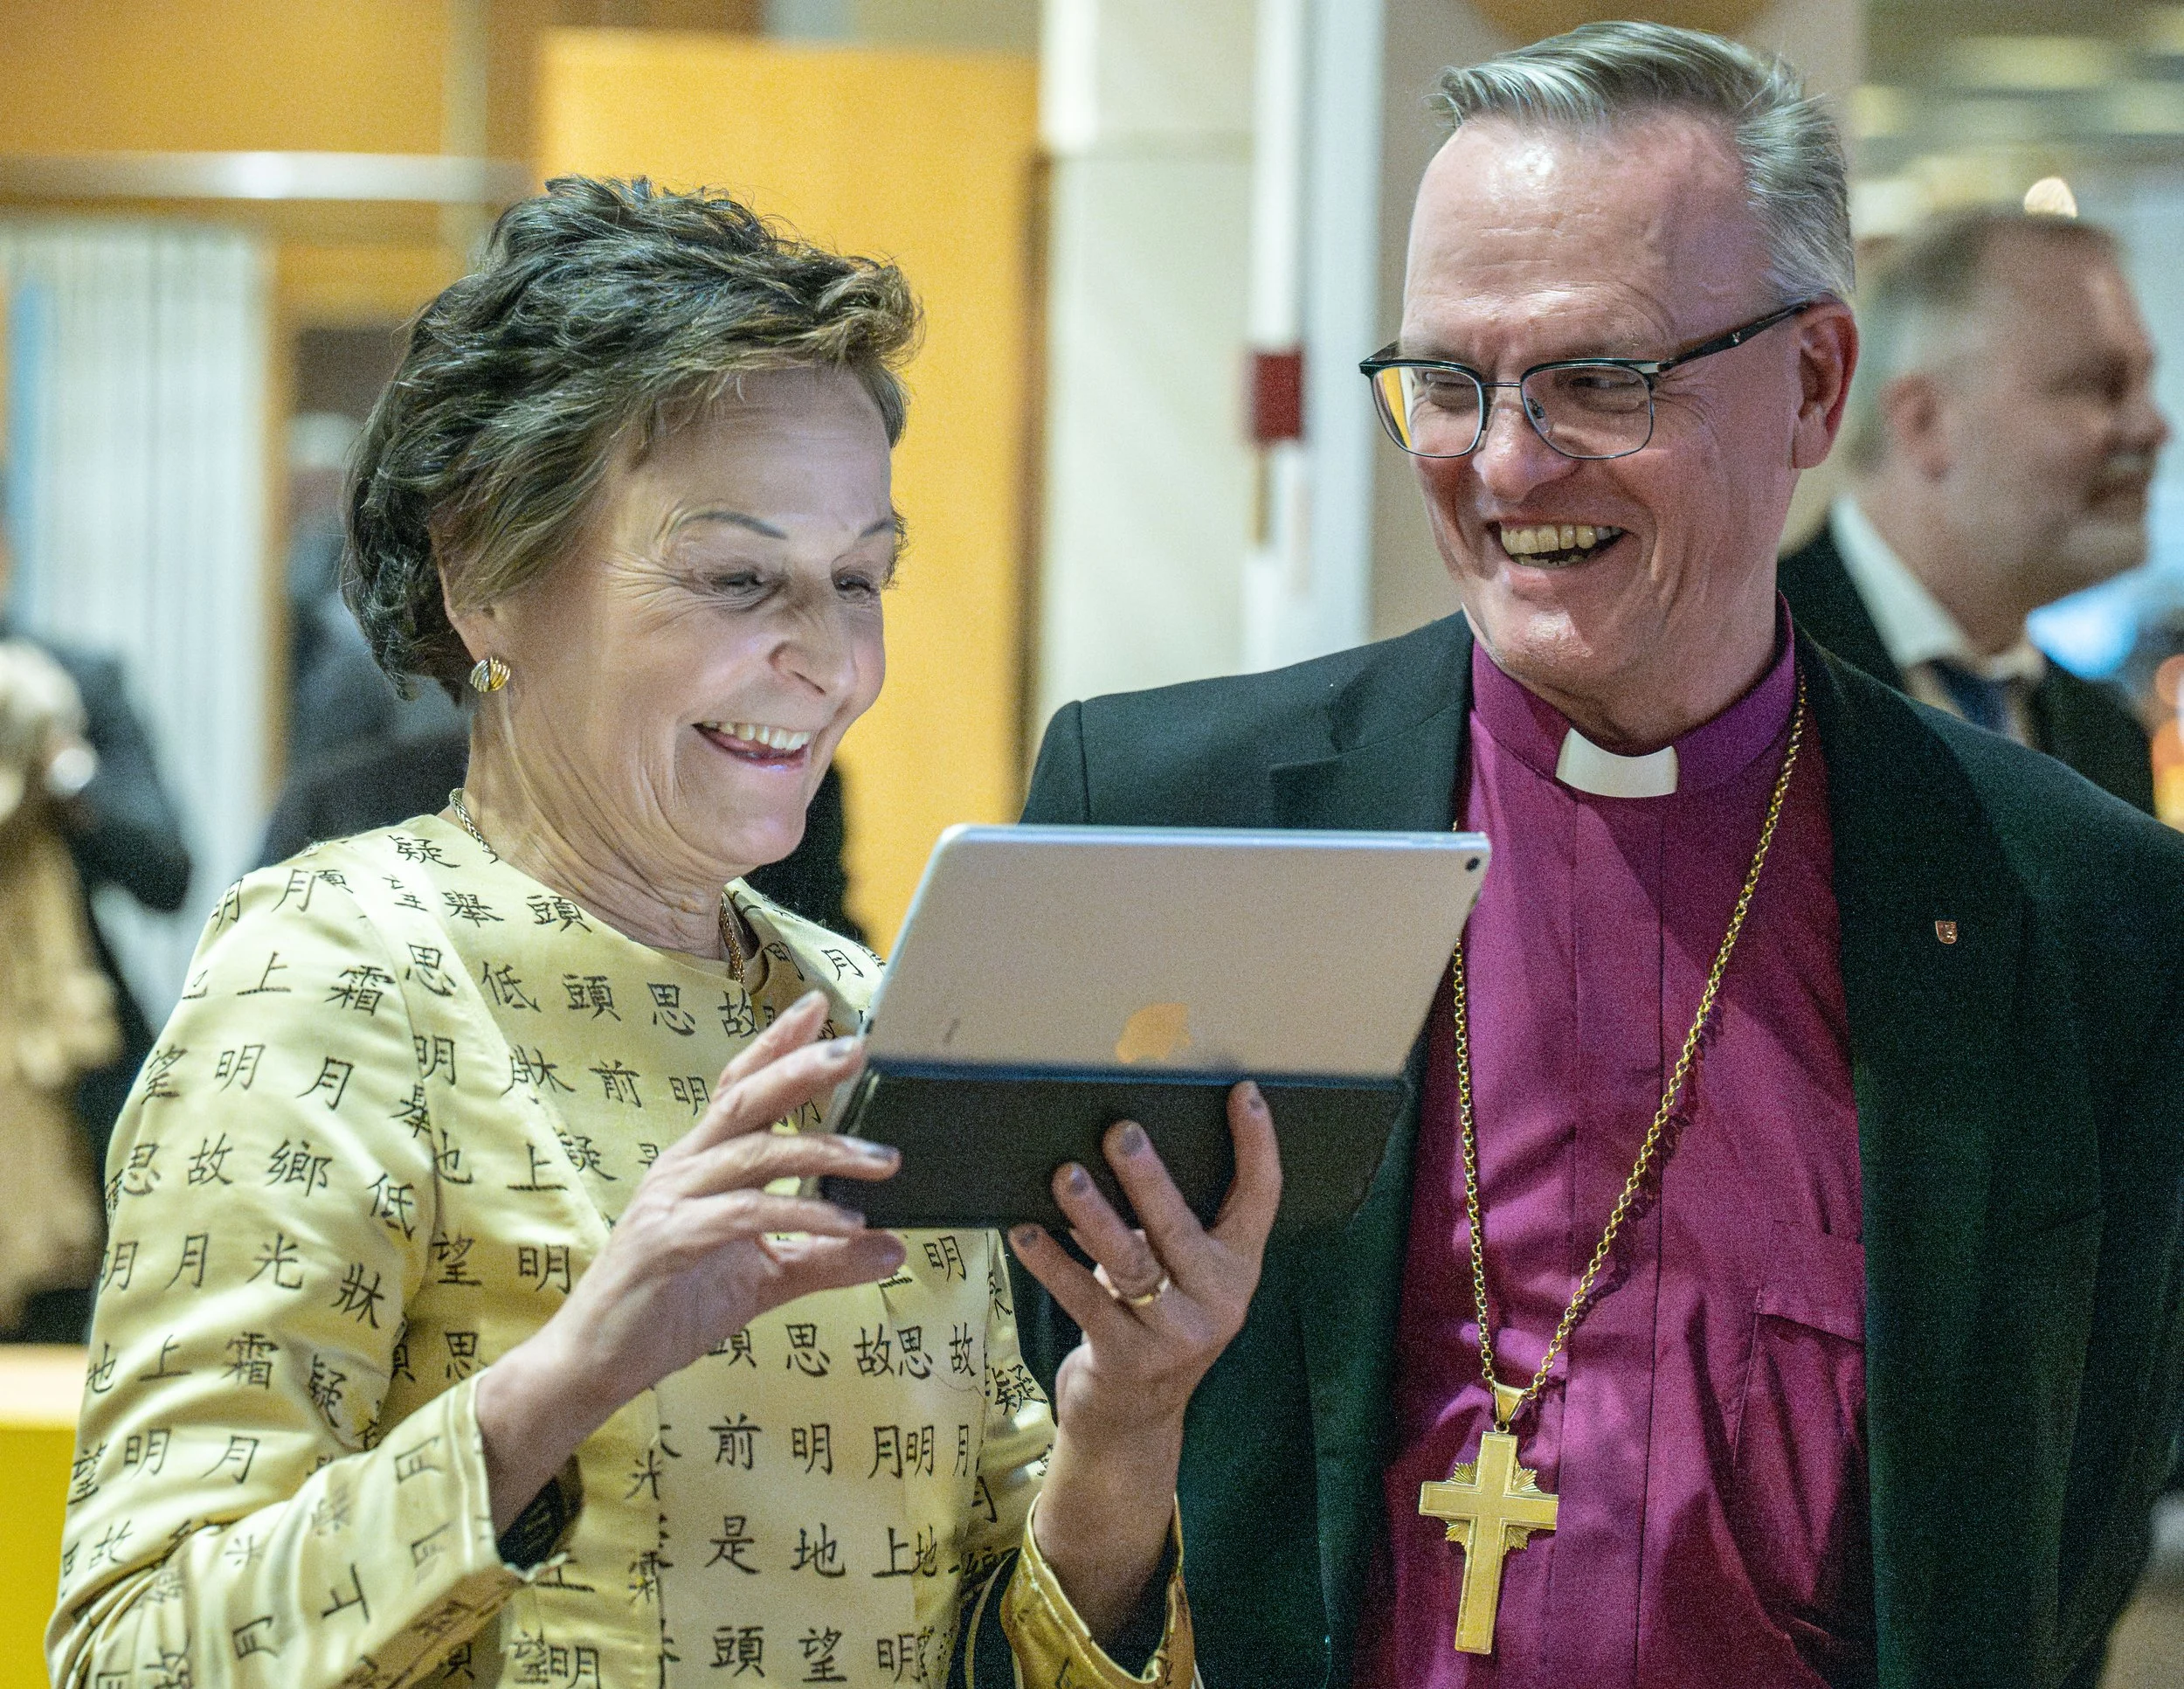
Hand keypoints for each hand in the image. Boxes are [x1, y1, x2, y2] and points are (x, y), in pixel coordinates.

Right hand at [477, 991, 904, 1528]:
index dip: (776, 1045)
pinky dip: (798, 1214)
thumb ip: (824, 1259)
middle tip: (857, 1049)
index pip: (740, 1087)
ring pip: (753, 1154)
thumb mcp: (762, 1280)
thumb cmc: (669, 1309)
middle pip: (746, 1101)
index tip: (821, 1008)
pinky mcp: (667, 1242)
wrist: (595, 1364)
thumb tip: (894, 1247)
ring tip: (883, 1161)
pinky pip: (742, 1214)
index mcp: (699, 1163)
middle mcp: (682, 1168)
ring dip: (823, 1153)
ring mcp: (670, 1201)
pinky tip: (845, 1223)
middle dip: (801, 1070)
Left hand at [1007, 1081, 1281, 1638]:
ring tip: (1066, 1176)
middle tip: (1121, 1132)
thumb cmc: (1152, 1322)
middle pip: (1181, 1228)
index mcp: (1237, 1269)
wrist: (1133, 1423)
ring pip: (1131, 1262)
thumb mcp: (1178, 1275)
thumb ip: (1166, 1221)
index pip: (1260, 1199)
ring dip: (1094, 1217)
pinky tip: (1026, 1231)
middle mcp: (1215, 1300)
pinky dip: (1051, 1263)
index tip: (1243, 1094)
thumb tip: (1118, 1140)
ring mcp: (1173, 1335)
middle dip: (1150, 1179)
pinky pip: (1083, 1299)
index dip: (1257, 1146)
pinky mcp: (1125, 1357)